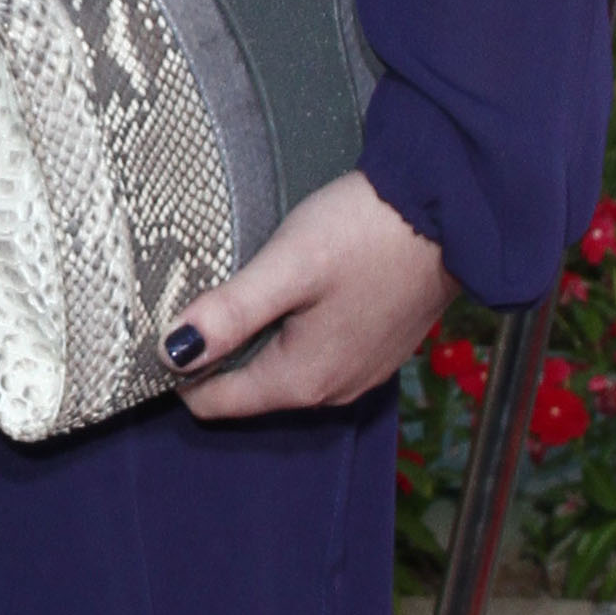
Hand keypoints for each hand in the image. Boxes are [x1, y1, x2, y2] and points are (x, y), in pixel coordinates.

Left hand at [165, 170, 445, 420]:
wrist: (452, 210)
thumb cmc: (368, 232)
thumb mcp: (289, 266)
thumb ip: (230, 312)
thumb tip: (171, 351)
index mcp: (302, 380)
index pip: (214, 404)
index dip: (179, 368)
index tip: (163, 321)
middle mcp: (332, 390)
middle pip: (247, 389)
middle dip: (217, 353)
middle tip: (201, 293)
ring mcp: (360, 371)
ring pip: (283, 370)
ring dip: (257, 339)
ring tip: (245, 286)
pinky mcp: (379, 346)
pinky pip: (317, 353)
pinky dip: (295, 330)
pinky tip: (296, 288)